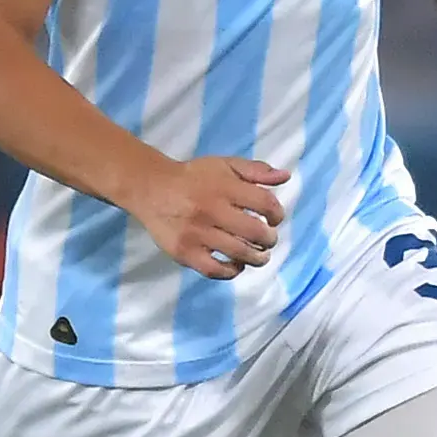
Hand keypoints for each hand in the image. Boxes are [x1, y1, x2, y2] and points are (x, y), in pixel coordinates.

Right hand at [132, 155, 289, 278]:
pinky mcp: (184, 252)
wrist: (152, 188)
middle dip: (269, 239)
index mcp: (224, 186)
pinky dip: (231, 271)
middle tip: (267, 240)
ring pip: (239, 253)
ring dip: (257, 258)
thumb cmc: (194, 177)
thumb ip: (256, 170)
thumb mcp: (225, 165)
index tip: (274, 219)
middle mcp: (211, 210)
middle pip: (255, 232)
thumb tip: (284, 177)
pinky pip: (215, 270)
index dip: (277, 214)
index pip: (265, 204)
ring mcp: (197, 233)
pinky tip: (236, 265)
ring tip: (258, 255)